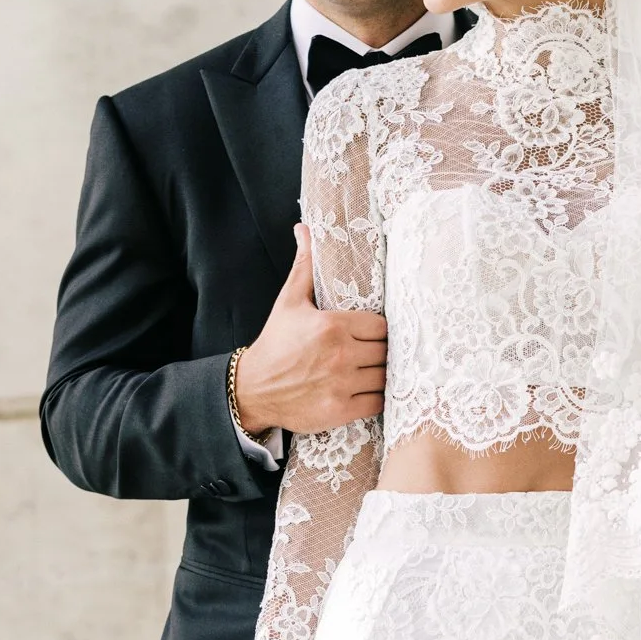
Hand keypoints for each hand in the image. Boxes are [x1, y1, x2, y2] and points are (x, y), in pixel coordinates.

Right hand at [233, 225, 385, 436]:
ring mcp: (341, 384)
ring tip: (369, 372)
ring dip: (380, 376)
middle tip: (370, 354)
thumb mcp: (289, 300)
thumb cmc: (275, 343)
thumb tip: (306, 229)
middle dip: (380, 353)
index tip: (368, 335)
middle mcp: (340, 354)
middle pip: (386, 351)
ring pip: (385, 377)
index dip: (377, 331)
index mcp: (332, 325)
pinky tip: (364, 391)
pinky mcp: (340, 410)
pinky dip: (375, 399)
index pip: (380, 326)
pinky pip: (377, 403)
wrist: (254, 389)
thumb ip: (305, 265)